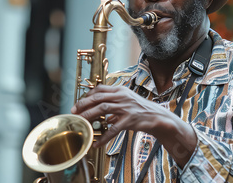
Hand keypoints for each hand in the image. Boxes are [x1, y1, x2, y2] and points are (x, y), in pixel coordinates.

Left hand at [71, 84, 197, 166]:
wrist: (158, 117)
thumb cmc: (140, 109)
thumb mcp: (127, 101)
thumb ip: (114, 102)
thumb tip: (100, 109)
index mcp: (120, 90)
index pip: (100, 89)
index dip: (87, 95)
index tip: (79, 103)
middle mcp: (122, 96)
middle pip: (98, 97)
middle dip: (84, 104)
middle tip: (75, 111)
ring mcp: (126, 107)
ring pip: (103, 109)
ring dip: (90, 116)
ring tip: (81, 123)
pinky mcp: (130, 120)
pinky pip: (113, 129)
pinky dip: (104, 137)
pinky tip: (97, 143)